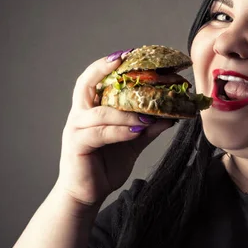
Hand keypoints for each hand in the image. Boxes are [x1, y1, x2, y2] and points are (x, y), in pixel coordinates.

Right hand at [55, 51, 174, 207]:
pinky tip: (137, 131)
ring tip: (147, 115)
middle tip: (124, 61)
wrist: (88, 194)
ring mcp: (76, 130)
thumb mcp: (133, 142)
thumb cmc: (105, 165)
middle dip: (103, 70)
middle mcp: (80, 115)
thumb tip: (172, 115)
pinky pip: (99, 134)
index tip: (127, 54)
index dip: (107, 65)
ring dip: (125, 112)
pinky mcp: (76, 146)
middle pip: (85, 84)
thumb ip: (148, 128)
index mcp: (91, 109)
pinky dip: (120, 131)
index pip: (94, 80)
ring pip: (99, 113)